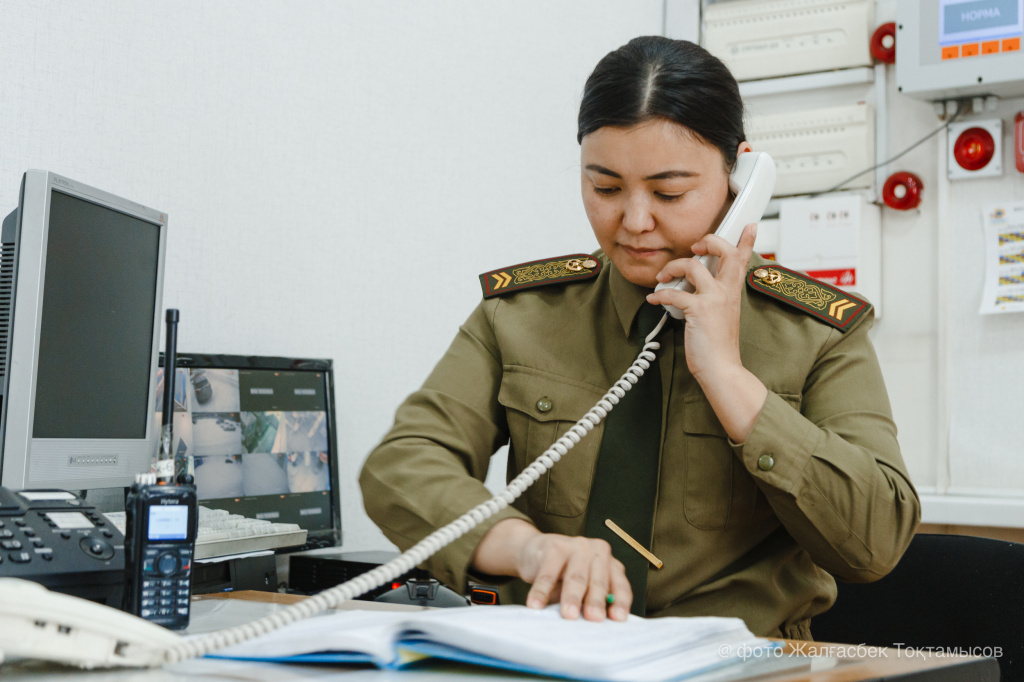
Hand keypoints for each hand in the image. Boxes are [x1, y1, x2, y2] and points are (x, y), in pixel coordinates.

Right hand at [470, 519, 630, 621]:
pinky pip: (548, 574)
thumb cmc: (563, 574)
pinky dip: (541, 591)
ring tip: (569, 615)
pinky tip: (536, 604)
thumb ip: (588, 600)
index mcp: (609, 563)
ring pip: (575, 577)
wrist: (534, 550)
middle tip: (594, 618)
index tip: (618, 618)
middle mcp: (596, 551)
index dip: (620, 602)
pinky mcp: (554, 546)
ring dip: (572, 598)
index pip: (619, 585)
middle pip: (598, 581)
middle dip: (596, 601)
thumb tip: (591, 621)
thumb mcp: (581, 587)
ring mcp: (575, 546)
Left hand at [646, 223, 756, 382]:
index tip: (749, 225)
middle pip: (725, 252)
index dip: (747, 241)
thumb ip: (711, 299)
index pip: (743, 260)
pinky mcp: (699, 311)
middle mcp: (726, 292)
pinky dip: (660, 295)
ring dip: (673, 267)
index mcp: (732, 292)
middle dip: (709, 242)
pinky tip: (654, 300)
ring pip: (694, 266)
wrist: (721, 370)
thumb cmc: (717, 346)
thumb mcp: (720, 316)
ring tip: (663, 277)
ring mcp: (714, 300)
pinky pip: (675, 293)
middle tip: (695, 248)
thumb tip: (689, 287)